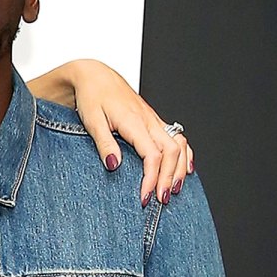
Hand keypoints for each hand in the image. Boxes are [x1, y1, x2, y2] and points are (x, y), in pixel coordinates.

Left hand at [58, 60, 193, 205]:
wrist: (95, 75)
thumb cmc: (91, 96)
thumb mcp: (91, 121)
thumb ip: (104, 143)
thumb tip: (114, 165)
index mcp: (134, 121)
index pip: (152, 155)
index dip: (151, 178)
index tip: (144, 197)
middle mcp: (149, 120)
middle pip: (171, 153)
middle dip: (169, 179)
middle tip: (160, 201)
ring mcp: (154, 120)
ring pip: (179, 145)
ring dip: (179, 169)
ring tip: (173, 190)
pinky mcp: (154, 120)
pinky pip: (177, 138)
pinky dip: (185, 154)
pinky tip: (185, 169)